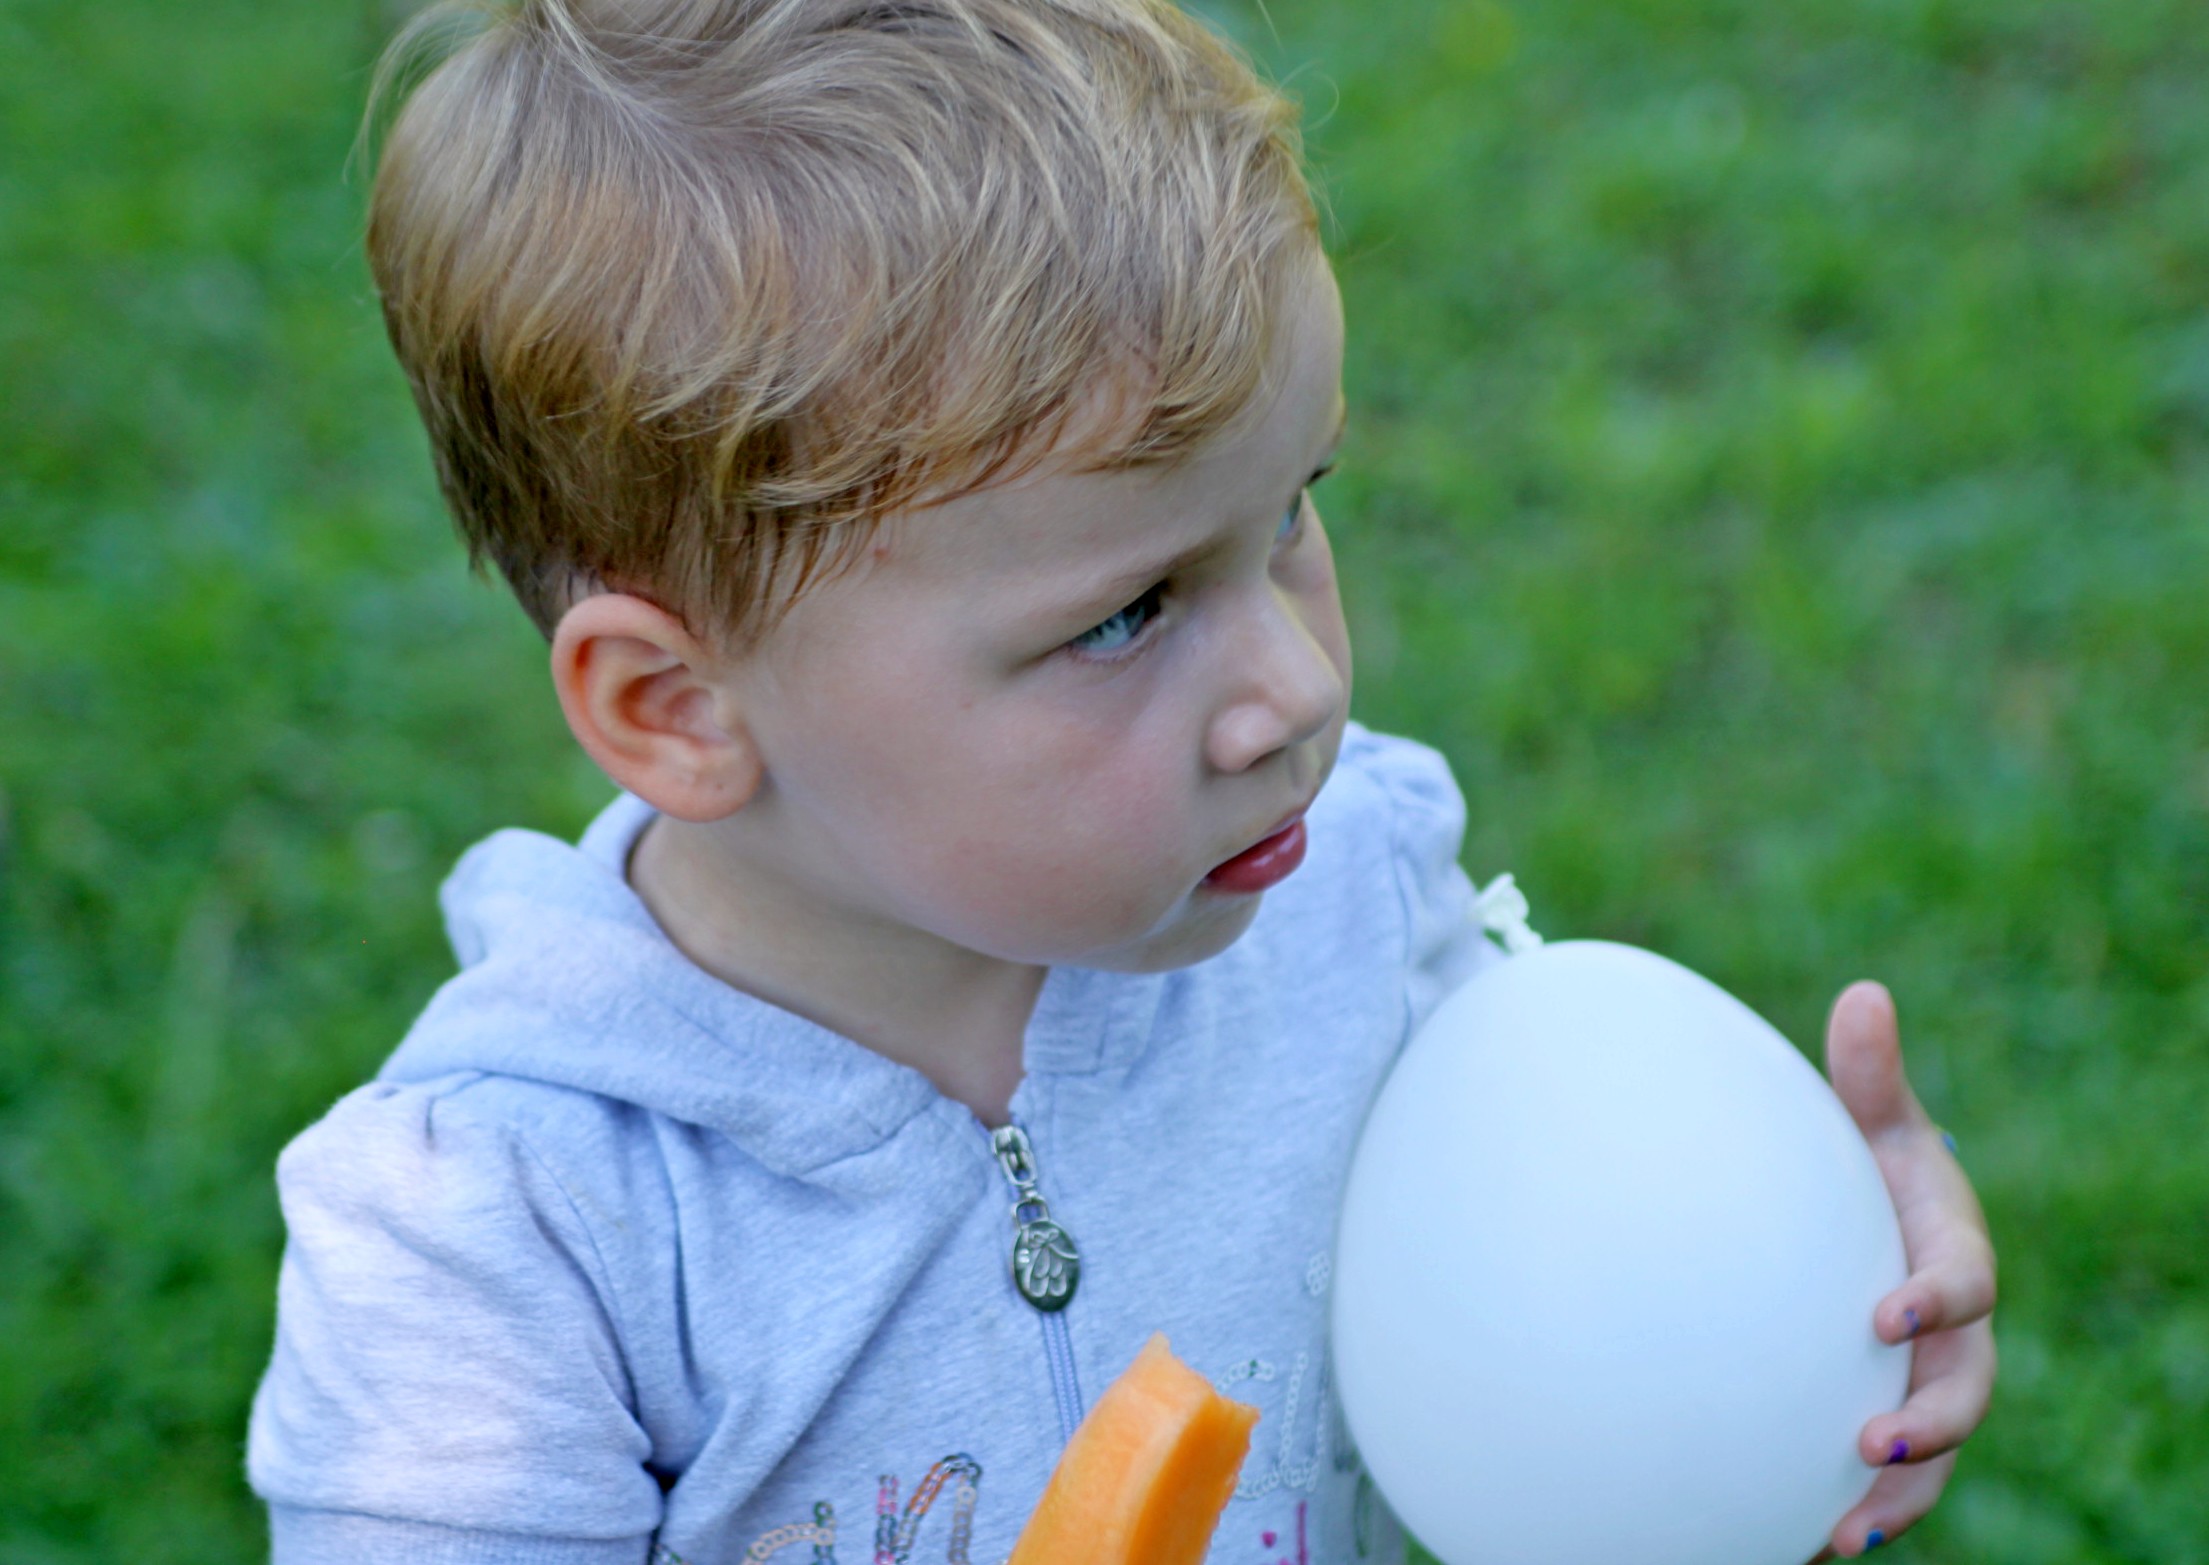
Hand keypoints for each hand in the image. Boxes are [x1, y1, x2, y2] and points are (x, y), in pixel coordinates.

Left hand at [1809, 981, 1997, 1558]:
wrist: (1850, 1222)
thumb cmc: (1861, 1167)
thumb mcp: (1870, 1122)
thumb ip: (1867, 1074)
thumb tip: (1864, 994)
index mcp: (1949, 1255)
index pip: (1961, 1284)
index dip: (1934, 1301)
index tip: (1884, 1315)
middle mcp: (1950, 1334)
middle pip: (1962, 1389)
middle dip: (1930, 1425)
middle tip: (1872, 1447)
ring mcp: (1922, 1384)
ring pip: (1932, 1456)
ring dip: (1897, 1496)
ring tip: (1844, 1529)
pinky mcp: (1887, 1420)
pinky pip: (1887, 1481)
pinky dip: (1859, 1512)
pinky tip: (1807, 1541)